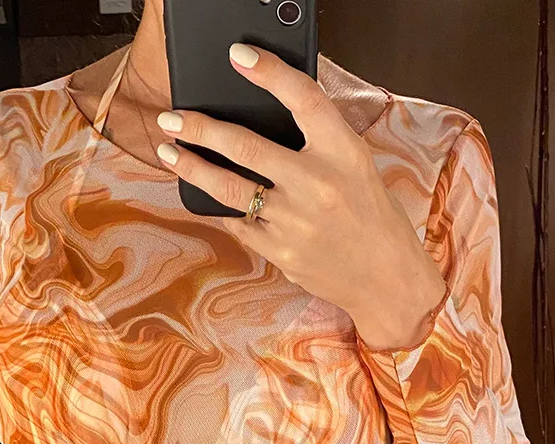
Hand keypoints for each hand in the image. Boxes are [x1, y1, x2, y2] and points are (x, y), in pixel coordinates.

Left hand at [153, 43, 446, 351]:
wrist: (384, 276)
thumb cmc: (368, 213)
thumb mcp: (355, 163)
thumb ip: (318, 139)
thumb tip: (264, 113)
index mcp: (343, 151)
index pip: (303, 98)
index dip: (269, 73)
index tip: (239, 56)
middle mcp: (317, 183)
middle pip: (246, 146)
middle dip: (201, 129)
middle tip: (172, 119)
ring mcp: (295, 220)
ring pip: (229, 187)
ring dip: (192, 166)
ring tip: (169, 151)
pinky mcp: (279, 250)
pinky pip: (237, 222)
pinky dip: (219, 206)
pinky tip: (206, 194)